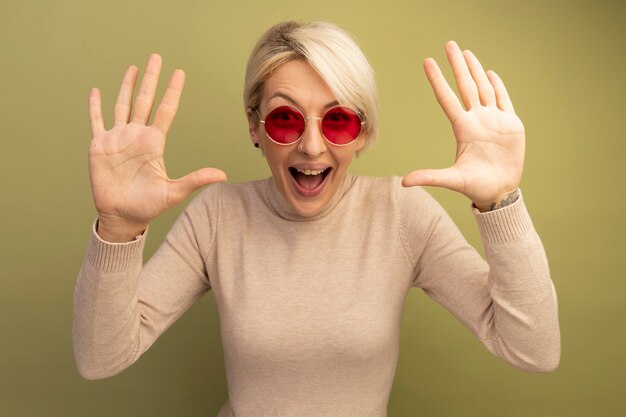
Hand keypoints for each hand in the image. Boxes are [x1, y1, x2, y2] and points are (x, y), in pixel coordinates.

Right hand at [88, 54, 226, 241]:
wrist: (122, 217)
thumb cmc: (148, 206)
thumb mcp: (174, 192)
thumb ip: (195, 180)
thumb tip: (222, 175)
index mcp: (154, 143)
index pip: (165, 110)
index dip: (172, 91)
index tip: (180, 73)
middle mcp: (136, 135)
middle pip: (144, 100)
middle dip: (151, 79)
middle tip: (157, 57)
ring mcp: (118, 138)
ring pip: (122, 105)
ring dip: (126, 86)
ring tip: (133, 68)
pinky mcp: (99, 146)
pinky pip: (97, 121)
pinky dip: (95, 106)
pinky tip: (96, 91)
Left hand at [402, 41, 524, 210]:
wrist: (499, 192)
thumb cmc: (474, 186)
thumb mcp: (452, 180)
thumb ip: (430, 177)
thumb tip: (404, 182)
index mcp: (462, 128)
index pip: (447, 98)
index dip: (437, 80)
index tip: (427, 62)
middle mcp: (476, 120)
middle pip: (465, 86)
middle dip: (458, 65)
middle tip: (449, 44)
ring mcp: (493, 120)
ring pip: (483, 89)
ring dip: (475, 70)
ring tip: (467, 54)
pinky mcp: (511, 125)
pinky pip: (504, 100)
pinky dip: (498, 86)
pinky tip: (489, 74)